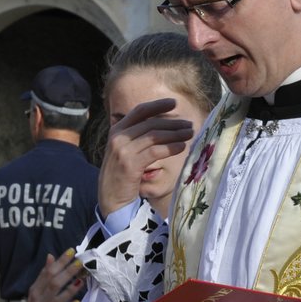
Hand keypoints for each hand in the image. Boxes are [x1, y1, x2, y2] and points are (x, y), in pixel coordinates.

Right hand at [23, 251, 83, 301]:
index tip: (71, 252)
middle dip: (67, 272)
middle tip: (80, 263)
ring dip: (70, 290)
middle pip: (53, 284)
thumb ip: (44, 276)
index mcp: (34, 291)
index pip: (47, 273)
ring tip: (81, 280)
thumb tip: (50, 256)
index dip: (59, 262)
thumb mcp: (36, 294)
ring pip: (57, 300)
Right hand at [98, 98, 194, 215]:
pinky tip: (181, 147)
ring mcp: (123, 150)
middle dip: (173, 123)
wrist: (110, 198)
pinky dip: (170, 147)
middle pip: (151, 123)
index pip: (140, 111)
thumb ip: (138, 137)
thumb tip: (165, 126)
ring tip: (190, 134)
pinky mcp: (130, 164)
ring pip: (154, 135)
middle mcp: (118, 137)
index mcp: (117, 130)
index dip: (157, 105)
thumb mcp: (127, 150)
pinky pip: (155, 151)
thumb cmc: (123, 175)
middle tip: (189, 124)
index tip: (174, 103)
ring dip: (175, 133)